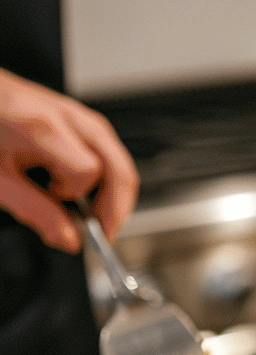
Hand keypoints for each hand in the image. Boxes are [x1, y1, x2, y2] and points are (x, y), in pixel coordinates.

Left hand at [0, 68, 138, 251]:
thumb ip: (35, 210)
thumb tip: (71, 240)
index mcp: (41, 128)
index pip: (87, 172)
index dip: (76, 198)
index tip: (64, 217)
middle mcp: (67, 116)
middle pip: (119, 169)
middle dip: (116, 208)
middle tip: (104, 233)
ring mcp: (77, 114)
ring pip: (120, 161)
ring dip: (116, 195)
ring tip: (98, 216)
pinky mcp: (79, 118)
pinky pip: (110, 153)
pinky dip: (108, 179)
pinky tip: (91, 193)